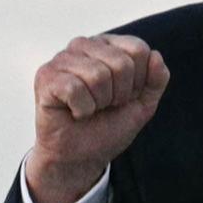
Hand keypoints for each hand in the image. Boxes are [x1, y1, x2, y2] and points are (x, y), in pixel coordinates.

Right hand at [26, 34, 168, 202]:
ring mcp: (62, 59)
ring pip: (98, 75)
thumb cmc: (108, 126)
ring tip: (89, 108)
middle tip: (104, 105)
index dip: (138, 82)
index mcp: (108, 45)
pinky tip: (74, 112)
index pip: (138, 49)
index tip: (124, 97)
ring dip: (99, 103)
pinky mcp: (45, 76)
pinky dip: (81, 109)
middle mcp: (84, 45)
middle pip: (121, 63)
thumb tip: (156, 55)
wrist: (82, 157)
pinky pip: (74, 88)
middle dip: (119, 95)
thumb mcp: (143, 104)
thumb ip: (157, 79)